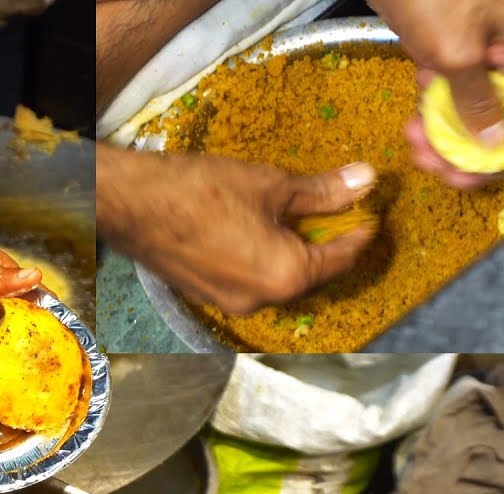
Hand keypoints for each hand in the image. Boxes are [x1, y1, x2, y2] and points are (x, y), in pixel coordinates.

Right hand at [96, 145, 376, 314]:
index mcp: (287, 276)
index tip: (370, 215)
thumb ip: (322, 191)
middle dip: (325, 245)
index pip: (341, 259)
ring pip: (278, 280)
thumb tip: (365, 180)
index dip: (359, 233)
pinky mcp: (207, 296)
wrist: (134, 205)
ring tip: (294, 219)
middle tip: (335, 212)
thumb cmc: (202, 191)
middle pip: (310, 275)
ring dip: (292, 253)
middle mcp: (263, 300)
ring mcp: (231, 303)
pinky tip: (256, 231)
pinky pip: (249, 281)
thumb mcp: (271, 185)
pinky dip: (263, 260)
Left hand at [369, 0, 503, 201]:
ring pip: (471, 123)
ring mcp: (478, 65)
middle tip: (447, 177)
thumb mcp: (458, 52)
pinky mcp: (446, 63)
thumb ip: (477, 101)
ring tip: (418, 154)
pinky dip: (430, 124)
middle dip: (478, 159)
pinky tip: (411, 136)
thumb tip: (497, 143)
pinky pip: (445, 106)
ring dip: (446, 146)